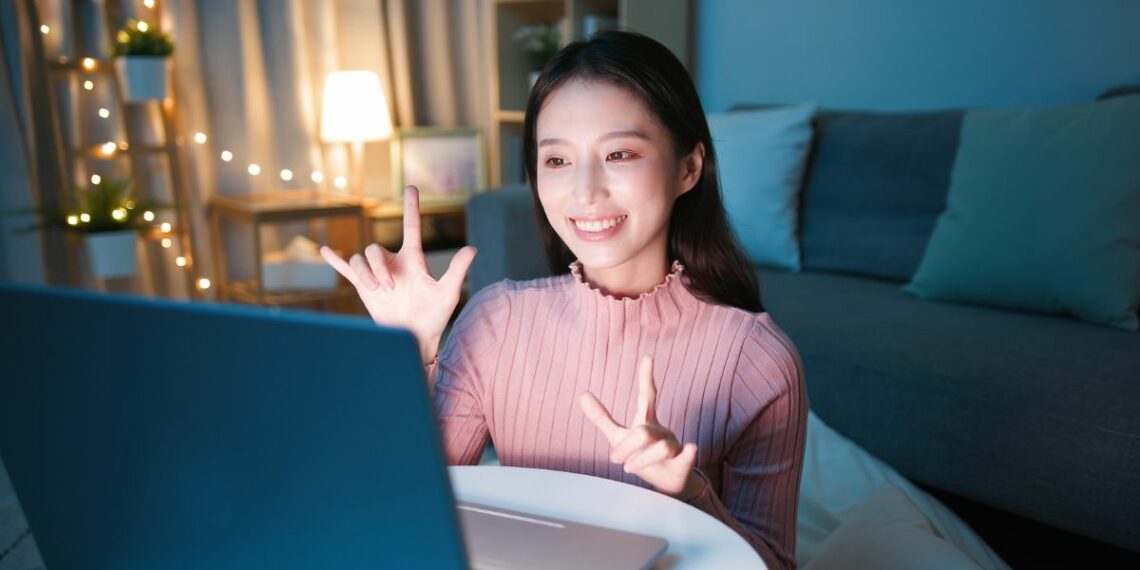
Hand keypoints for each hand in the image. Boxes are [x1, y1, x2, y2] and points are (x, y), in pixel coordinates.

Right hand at [319, 186, 475, 363]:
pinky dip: (335, 261)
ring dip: (364, 274)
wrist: (415, 337)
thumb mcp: (447, 293)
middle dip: (377, 267)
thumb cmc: (435, 316)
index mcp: (413, 259)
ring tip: (376, 291)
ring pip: (359, 259)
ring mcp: (377, 274)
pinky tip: (324, 251)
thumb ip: (457, 270)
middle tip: (390, 288)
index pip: (411, 227)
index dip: (411, 207)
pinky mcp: (364, 287)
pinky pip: (346, 270)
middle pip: (374, 249)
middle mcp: (393, 262)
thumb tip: (473, 248)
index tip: (411, 187)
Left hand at [580, 355, 705, 500]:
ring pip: (661, 447)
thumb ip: (602, 417)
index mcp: (646, 421)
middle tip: (615, 459)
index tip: (647, 357)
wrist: (665, 481)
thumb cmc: (641, 454)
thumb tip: (582, 394)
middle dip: (627, 447)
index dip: (646, 378)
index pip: (647, 396)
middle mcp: (661, 430)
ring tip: (630, 468)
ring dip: (642, 460)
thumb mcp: (619, 435)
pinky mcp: (682, 462)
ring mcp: (674, 445)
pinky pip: (687, 456)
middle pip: (644, 432)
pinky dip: (689, 453)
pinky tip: (691, 448)